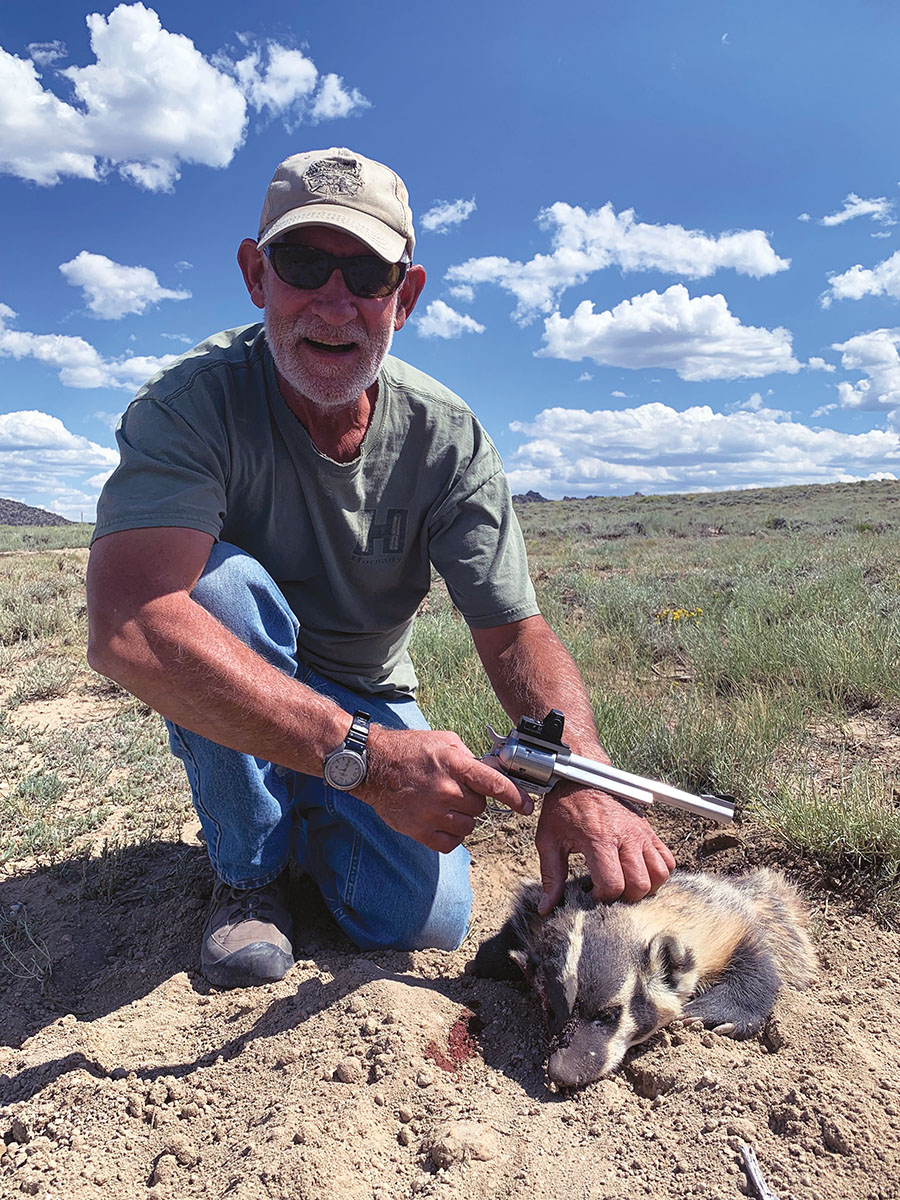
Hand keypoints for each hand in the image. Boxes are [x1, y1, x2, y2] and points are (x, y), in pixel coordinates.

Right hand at [358, 727, 533, 852]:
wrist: (372, 766)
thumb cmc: (408, 750)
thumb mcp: (443, 741)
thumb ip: (469, 757)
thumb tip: (491, 770)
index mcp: (454, 764)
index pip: (494, 784)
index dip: (516, 797)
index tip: (527, 807)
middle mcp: (445, 790)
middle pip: (481, 807)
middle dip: (474, 800)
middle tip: (456, 790)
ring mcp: (432, 813)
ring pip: (468, 825)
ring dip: (463, 817)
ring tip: (445, 804)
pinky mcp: (420, 831)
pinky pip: (451, 843)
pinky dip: (452, 835)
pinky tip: (442, 821)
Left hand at [535, 783, 674, 912]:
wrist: (581, 776)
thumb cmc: (563, 807)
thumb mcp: (549, 840)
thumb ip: (551, 876)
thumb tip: (546, 908)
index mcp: (599, 839)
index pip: (613, 884)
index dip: (601, 898)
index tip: (590, 894)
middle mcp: (626, 836)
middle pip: (640, 885)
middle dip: (624, 898)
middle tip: (608, 892)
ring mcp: (641, 832)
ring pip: (659, 874)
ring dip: (645, 887)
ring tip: (625, 885)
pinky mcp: (649, 830)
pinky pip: (668, 859)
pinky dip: (658, 872)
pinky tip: (639, 873)